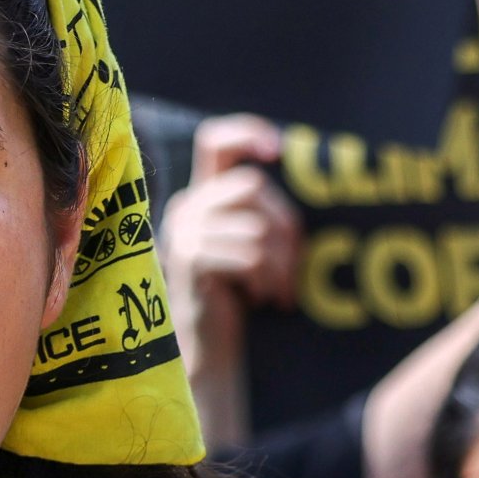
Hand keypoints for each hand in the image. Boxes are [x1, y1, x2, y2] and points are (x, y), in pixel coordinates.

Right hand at [165, 114, 300, 327]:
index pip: (215, 141)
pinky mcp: (189, 261)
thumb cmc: (239, 292)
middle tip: (294, 265)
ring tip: (279, 290)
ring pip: (257, 228)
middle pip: (253, 186)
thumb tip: (291, 178)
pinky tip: (262, 298)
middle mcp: (186, 207)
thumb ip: (261, 210)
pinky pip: (250, 257)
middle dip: (286, 226)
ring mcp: (184, 233)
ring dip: (281, 266)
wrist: (210, 345)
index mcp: (203, 196)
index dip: (247, 133)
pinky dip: (266, 281)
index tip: (279, 149)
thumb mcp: (250, 241)